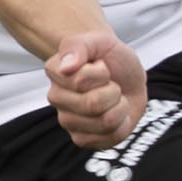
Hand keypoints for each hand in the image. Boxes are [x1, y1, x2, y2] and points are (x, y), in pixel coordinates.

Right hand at [45, 32, 148, 146]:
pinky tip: (114, 113)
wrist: (126, 77)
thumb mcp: (100, 41)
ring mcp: (67, 121)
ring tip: (113, 98)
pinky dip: (122, 124)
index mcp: (55, 71)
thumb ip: (79, 46)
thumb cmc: (111, 58)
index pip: (81, 80)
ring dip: (119, 107)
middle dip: (113, 91)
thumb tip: (66, 67)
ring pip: (104, 122)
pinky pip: (109, 138)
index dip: (102, 73)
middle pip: (92, 104)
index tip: (102, 67)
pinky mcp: (82, 139)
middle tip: (110, 84)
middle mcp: (56, 98)